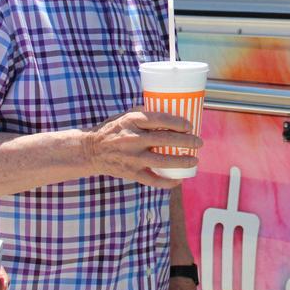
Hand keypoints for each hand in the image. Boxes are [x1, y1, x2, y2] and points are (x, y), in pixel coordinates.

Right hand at [83, 110, 202, 188]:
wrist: (90, 151)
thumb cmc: (113, 130)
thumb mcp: (125, 115)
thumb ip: (145, 113)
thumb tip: (169, 108)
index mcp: (132, 121)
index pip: (160, 119)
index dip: (178, 122)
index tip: (190, 125)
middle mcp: (133, 139)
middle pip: (165, 140)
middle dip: (186, 141)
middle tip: (199, 142)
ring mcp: (132, 158)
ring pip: (162, 160)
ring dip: (181, 161)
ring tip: (195, 160)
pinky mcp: (131, 173)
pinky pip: (152, 179)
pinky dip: (167, 182)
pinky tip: (179, 180)